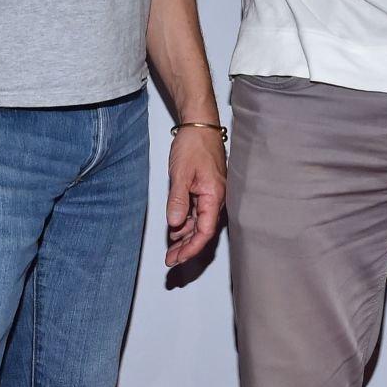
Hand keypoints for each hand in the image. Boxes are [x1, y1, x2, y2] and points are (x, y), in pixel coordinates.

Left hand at [166, 127, 226, 266]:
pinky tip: (175, 230)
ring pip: (199, 224)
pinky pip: (197, 213)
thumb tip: (175, 224)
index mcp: (214, 196)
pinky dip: (185, 224)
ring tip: (170, 250)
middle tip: (170, 261)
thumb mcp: (181, 173)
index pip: (204, 231)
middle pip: (202, 232)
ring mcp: (211, 195)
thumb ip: (178, 200)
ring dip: (185, 238)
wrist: (199, 125)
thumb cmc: (194, 145)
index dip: (191, 248)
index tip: (177, 259)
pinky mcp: (205, 191)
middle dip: (187, 248)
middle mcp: (216, 199)